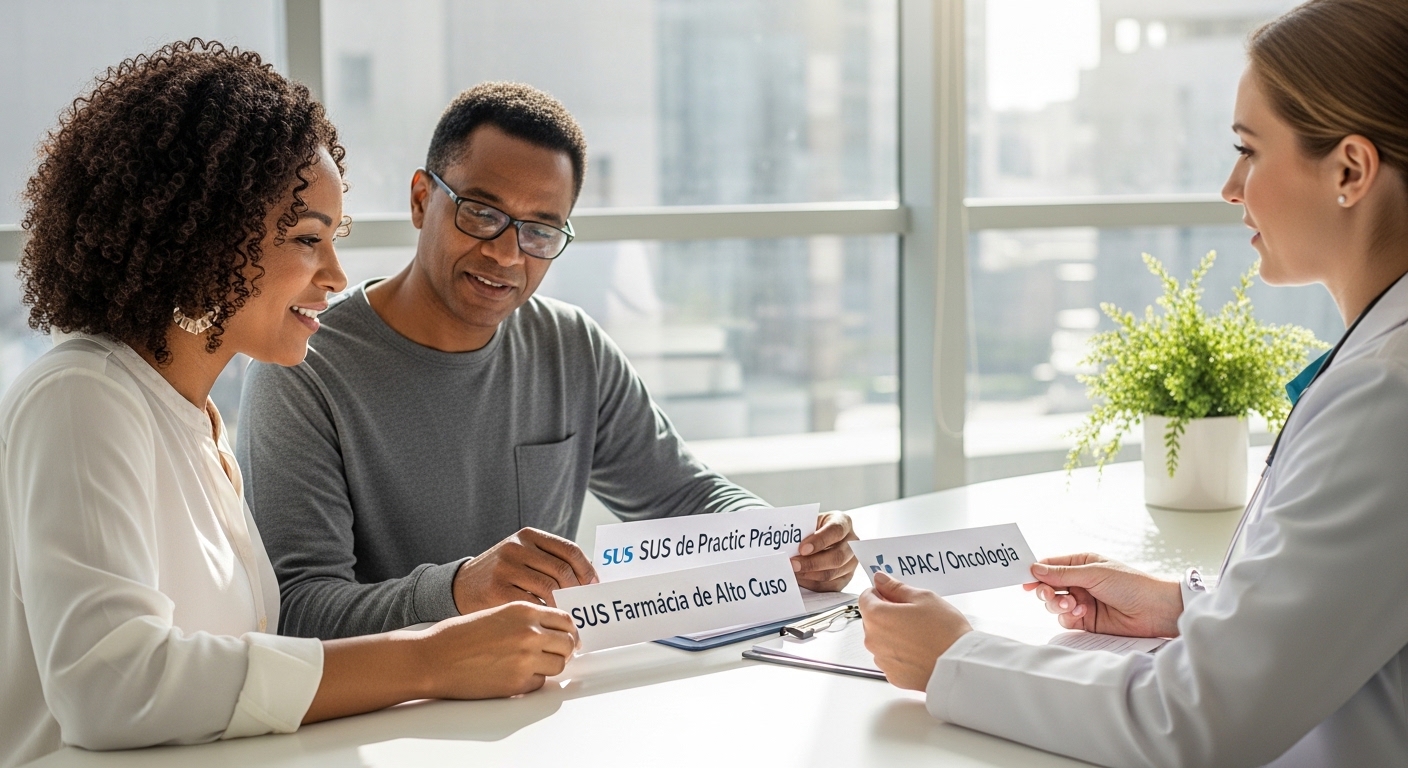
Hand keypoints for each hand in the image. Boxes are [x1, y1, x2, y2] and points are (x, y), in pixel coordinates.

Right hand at [417, 601, 578, 698]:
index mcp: (524, 611)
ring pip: (559, 665)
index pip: (566, 620)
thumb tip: (550, 632)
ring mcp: (525, 659)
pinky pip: (539, 683)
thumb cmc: (458, 636)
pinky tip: (510, 675)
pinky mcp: (517, 683)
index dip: (569, 631)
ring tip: (527, 665)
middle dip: (564, 650)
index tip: (567, 638)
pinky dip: (530, 682)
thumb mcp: (497, 614)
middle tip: (553, 655)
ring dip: (548, 667)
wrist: (433, 658)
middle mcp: (530, 632)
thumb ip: (526, 620)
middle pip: (568, 644)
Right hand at [453, 527, 596, 613]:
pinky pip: (533, 604)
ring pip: (550, 589)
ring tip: (569, 616)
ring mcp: (505, 568)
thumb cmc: (499, 575)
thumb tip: (589, 577)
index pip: (570, 550)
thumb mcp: (522, 556)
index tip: (594, 586)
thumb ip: (549, 561)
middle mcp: (517, 548)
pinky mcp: (497, 590)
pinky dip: (545, 614)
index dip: (587, 570)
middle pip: (562, 571)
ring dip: (564, 605)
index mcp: (528, 536)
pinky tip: (549, 620)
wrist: (459, 586)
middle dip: (578, 592)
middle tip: (584, 607)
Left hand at [792, 511, 858, 591]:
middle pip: (837, 556)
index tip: (802, 549)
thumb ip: (802, 531)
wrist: (817, 537)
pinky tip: (801, 578)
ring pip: (833, 573)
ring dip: (810, 575)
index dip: (819, 541)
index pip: (836, 531)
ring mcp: (851, 562)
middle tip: (793, 564)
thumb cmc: (813, 527)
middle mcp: (852, 542)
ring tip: (793, 572)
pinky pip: (830, 586)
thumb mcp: (809, 521)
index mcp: (843, 522)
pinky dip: (813, 584)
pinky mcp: (846, 577)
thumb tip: (786, 546)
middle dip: (812, 563)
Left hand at [860, 572, 971, 690]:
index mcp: (877, 617)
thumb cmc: (944, 631)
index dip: (880, 593)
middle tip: (913, 614)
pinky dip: (900, 653)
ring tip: (919, 634)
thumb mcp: (923, 598)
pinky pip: (890, 659)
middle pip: (872, 620)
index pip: (865, 597)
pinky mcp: (893, 676)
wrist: (959, 666)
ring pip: (881, 640)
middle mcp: (873, 640)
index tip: (894, 594)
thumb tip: (881, 580)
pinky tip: (919, 651)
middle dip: (887, 614)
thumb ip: (896, 588)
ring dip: (893, 634)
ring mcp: (882, 660)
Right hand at [1023, 553, 1182, 637]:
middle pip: (1048, 586)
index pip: (1050, 565)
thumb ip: (1063, 573)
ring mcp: (1082, 601)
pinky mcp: (1087, 621)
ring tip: (1072, 604)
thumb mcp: (1094, 573)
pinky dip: (1068, 617)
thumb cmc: (1131, 584)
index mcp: (1081, 564)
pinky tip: (1081, 613)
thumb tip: (1035, 568)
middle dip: (1045, 591)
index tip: (1024, 580)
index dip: (1035, 572)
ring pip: (1054, 604)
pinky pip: (1065, 620)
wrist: (1156, 611)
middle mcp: (1080, 582)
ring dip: (1058, 604)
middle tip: (1049, 594)